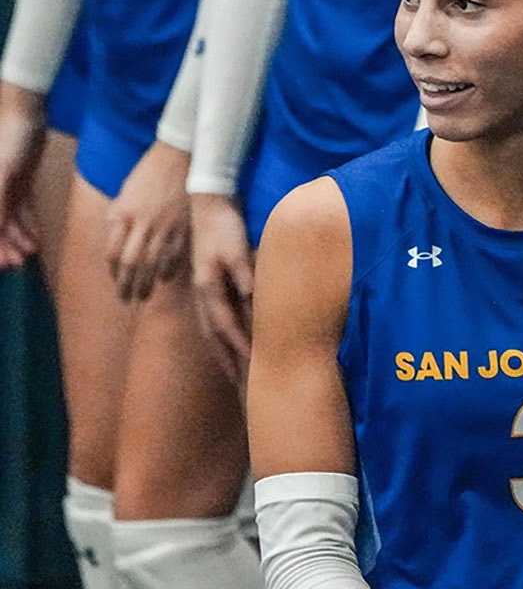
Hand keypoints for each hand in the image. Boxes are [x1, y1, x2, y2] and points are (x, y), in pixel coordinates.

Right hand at [0, 82, 47, 268]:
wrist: (26, 117)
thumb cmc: (10, 144)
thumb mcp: (3, 177)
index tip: (5, 264)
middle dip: (8, 245)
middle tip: (22, 262)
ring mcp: (4, 187)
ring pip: (10, 218)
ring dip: (19, 236)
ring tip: (31, 251)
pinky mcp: (19, 182)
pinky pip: (22, 207)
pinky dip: (29, 222)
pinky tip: (36, 236)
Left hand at [106, 140, 190, 300]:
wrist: (180, 158)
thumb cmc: (149, 172)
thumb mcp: (125, 192)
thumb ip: (119, 215)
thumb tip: (115, 235)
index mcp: (123, 214)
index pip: (112, 252)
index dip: (113, 271)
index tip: (115, 280)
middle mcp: (142, 223)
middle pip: (131, 263)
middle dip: (127, 284)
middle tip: (127, 298)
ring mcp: (164, 227)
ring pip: (152, 263)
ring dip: (147, 283)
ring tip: (144, 295)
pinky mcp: (183, 227)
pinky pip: (175, 255)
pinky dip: (169, 270)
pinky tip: (165, 278)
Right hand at [191, 193, 254, 385]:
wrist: (207, 203)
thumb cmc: (223, 225)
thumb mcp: (236, 249)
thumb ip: (244, 275)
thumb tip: (253, 299)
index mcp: (208, 286)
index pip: (225, 324)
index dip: (240, 344)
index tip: (255, 363)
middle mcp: (202, 292)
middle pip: (213, 335)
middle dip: (227, 359)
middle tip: (241, 385)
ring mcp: (203, 289)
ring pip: (210, 329)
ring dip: (222, 351)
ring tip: (234, 371)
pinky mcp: (208, 283)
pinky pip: (214, 317)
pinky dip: (221, 334)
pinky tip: (229, 341)